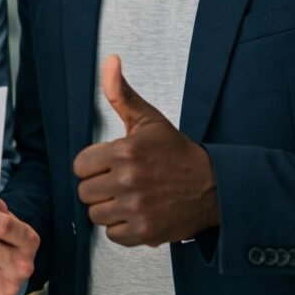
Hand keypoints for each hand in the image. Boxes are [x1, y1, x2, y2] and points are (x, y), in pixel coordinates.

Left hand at [72, 54, 218, 246]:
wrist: (214, 185)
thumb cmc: (176, 152)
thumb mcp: (148, 120)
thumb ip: (121, 93)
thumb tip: (110, 59)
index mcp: (124, 151)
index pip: (80, 166)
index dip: (93, 165)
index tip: (110, 164)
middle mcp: (127, 181)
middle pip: (85, 192)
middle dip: (100, 187)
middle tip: (122, 182)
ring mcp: (136, 208)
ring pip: (96, 214)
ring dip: (109, 209)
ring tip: (130, 197)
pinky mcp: (145, 232)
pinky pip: (112, 234)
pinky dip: (122, 228)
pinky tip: (137, 214)